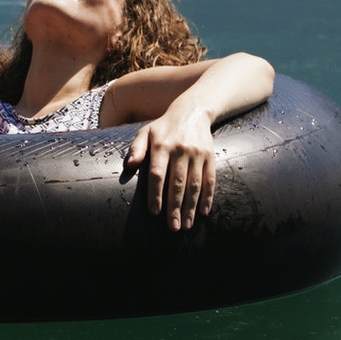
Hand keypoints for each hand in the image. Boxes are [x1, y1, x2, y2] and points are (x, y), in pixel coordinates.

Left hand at [126, 108, 215, 228]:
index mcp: (162, 146)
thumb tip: (130, 165)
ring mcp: (197, 154)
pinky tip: (204, 212)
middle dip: (175, 207)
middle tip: (172, 227)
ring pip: (194, 185)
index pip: (157, 174)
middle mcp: (180, 150)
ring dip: (191, 207)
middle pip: (177, 183)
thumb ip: (136, 149)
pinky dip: (208, 197)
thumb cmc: (163, 128)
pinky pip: (210, 180)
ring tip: (186, 225)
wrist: (192, 112)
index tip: (154, 212)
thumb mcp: (146, 132)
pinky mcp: (210, 157)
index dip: (156, 194)